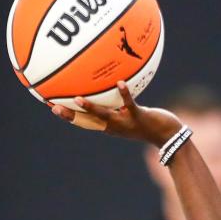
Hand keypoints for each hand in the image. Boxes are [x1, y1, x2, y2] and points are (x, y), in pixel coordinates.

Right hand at [49, 80, 181, 146]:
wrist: (168, 136)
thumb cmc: (148, 123)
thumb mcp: (130, 115)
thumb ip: (120, 104)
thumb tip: (113, 85)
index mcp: (109, 126)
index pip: (84, 122)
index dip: (68, 116)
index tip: (51, 107)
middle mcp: (114, 127)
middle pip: (88, 122)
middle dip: (71, 116)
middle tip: (54, 107)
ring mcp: (125, 123)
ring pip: (105, 115)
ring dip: (91, 108)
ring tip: (78, 98)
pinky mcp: (139, 117)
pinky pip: (129, 104)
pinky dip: (125, 94)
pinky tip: (120, 82)